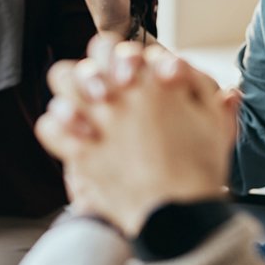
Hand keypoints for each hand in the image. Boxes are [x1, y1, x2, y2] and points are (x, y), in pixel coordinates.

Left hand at [36, 39, 239, 235]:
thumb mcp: (216, 125)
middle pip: (87, 61)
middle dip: (93, 70)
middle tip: (105, 91)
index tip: (133, 76)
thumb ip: (206, 91)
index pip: (119, 47)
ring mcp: (95, 121)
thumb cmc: (200, 172)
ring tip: (84, 109)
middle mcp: (119, 96)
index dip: (123, 58)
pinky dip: (56, 128)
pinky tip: (72, 136)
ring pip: (61, 84)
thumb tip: (194, 73)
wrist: (179, 217)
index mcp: (150, 84)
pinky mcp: (79, 151)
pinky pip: (48, 126)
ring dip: (71, 92)